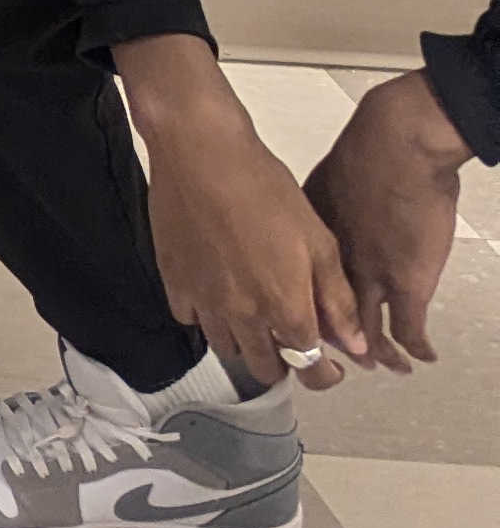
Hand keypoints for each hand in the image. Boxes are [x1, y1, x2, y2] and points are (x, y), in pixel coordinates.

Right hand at [121, 33, 370, 386]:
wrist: (201, 153)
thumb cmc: (266, 189)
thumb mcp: (319, 240)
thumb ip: (337, 300)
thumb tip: (354, 345)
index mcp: (286, 308)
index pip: (310, 369)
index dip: (325, 374)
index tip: (330, 364)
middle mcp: (243, 316)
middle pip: (265, 369)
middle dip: (285, 362)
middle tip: (292, 336)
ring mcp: (203, 300)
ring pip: (226, 349)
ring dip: (246, 342)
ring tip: (255, 315)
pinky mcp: (172, 281)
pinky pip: (190, 318)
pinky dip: (207, 315)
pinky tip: (217, 291)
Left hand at [307, 69, 472, 373]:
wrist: (397, 147)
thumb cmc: (365, 153)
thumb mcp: (321, 183)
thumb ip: (318, 209)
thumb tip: (317, 219)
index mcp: (306, 240)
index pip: (297, 286)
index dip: (300, 306)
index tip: (301, 319)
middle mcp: (331, 263)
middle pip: (321, 316)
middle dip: (328, 342)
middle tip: (335, 356)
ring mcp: (369, 277)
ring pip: (364, 332)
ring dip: (374, 353)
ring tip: (382, 364)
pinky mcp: (406, 284)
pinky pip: (407, 330)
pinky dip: (414, 346)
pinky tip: (421, 355)